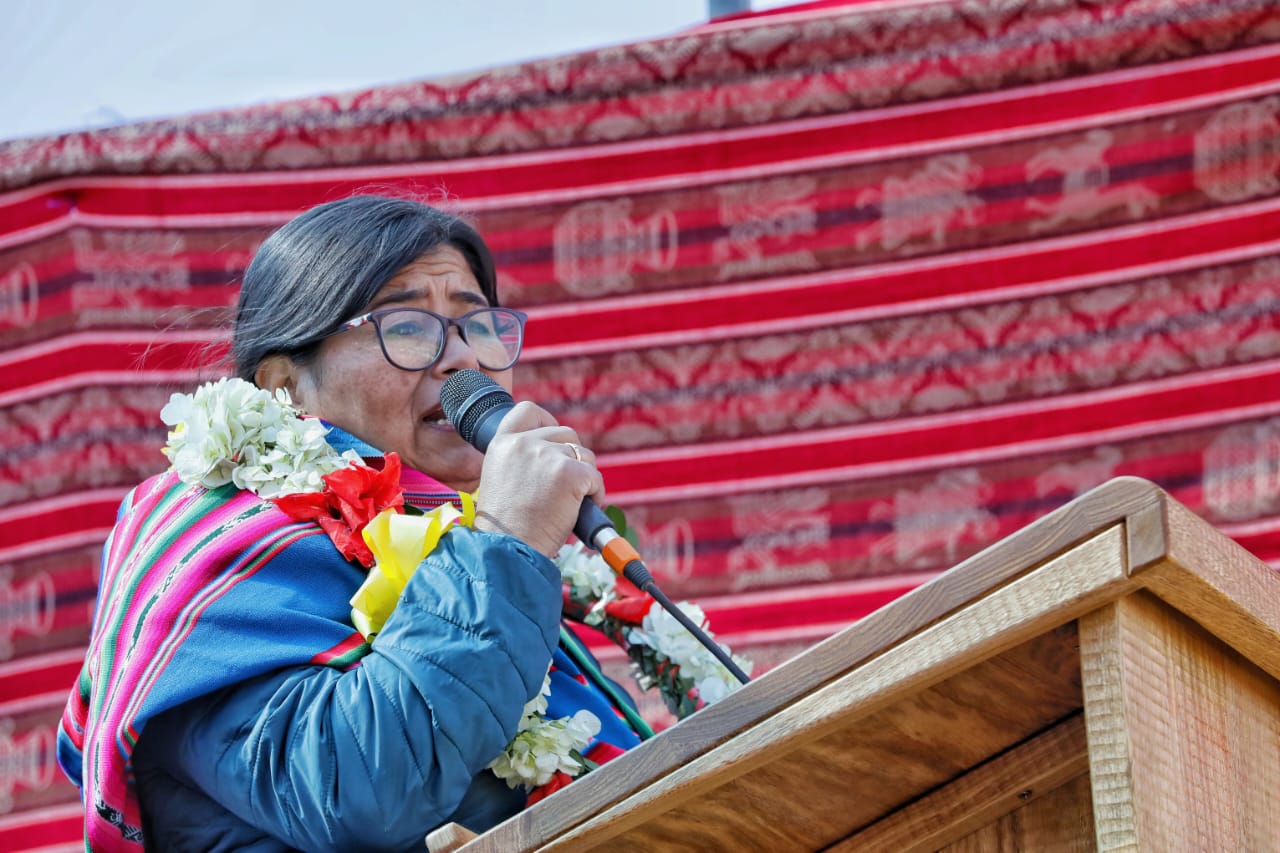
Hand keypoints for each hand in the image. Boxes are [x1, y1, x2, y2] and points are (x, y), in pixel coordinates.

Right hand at [471, 401, 604, 556]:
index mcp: (502, 444)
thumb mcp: (503, 482)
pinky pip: (596, 477)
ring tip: (569, 505)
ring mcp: (548, 456)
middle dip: (573, 458)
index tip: (556, 440)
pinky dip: (596, 495)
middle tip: (566, 488)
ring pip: (585, 456)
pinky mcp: (570, 473)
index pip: (527, 411)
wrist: (509, 552)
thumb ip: (524, 462)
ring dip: (585, 478)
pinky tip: (580, 511)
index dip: (547, 421)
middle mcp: (523, 444)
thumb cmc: (508, 529)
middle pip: (566, 434)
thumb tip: (557, 456)